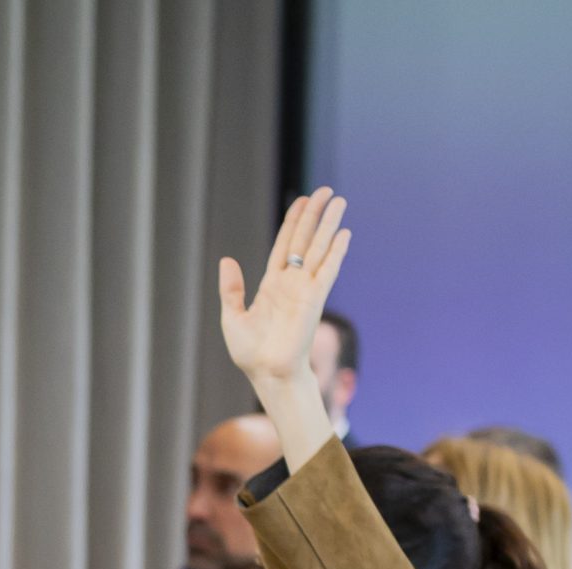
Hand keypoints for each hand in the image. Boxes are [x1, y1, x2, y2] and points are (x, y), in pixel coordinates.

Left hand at [217, 190, 350, 387]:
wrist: (267, 373)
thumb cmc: (250, 353)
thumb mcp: (232, 316)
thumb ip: (231, 288)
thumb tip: (227, 259)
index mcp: (272, 284)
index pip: (286, 244)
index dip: (294, 221)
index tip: (303, 200)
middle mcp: (292, 283)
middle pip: (305, 239)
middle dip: (315, 214)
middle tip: (327, 191)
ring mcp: (305, 290)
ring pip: (318, 249)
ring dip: (329, 225)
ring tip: (339, 202)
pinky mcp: (314, 300)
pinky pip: (327, 271)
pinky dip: (335, 252)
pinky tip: (344, 234)